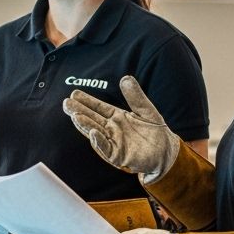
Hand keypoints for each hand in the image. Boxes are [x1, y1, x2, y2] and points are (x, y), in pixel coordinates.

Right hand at [63, 76, 180, 180]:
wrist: (167, 152)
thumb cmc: (156, 131)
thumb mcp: (147, 110)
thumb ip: (136, 96)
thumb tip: (126, 78)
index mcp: (117, 117)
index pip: (98, 108)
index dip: (87, 101)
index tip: (74, 93)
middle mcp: (112, 129)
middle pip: (92, 119)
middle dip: (79, 111)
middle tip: (66, 103)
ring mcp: (114, 142)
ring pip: (95, 133)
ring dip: (85, 125)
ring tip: (75, 115)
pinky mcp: (119, 156)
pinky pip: (106, 149)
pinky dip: (99, 141)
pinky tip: (92, 132)